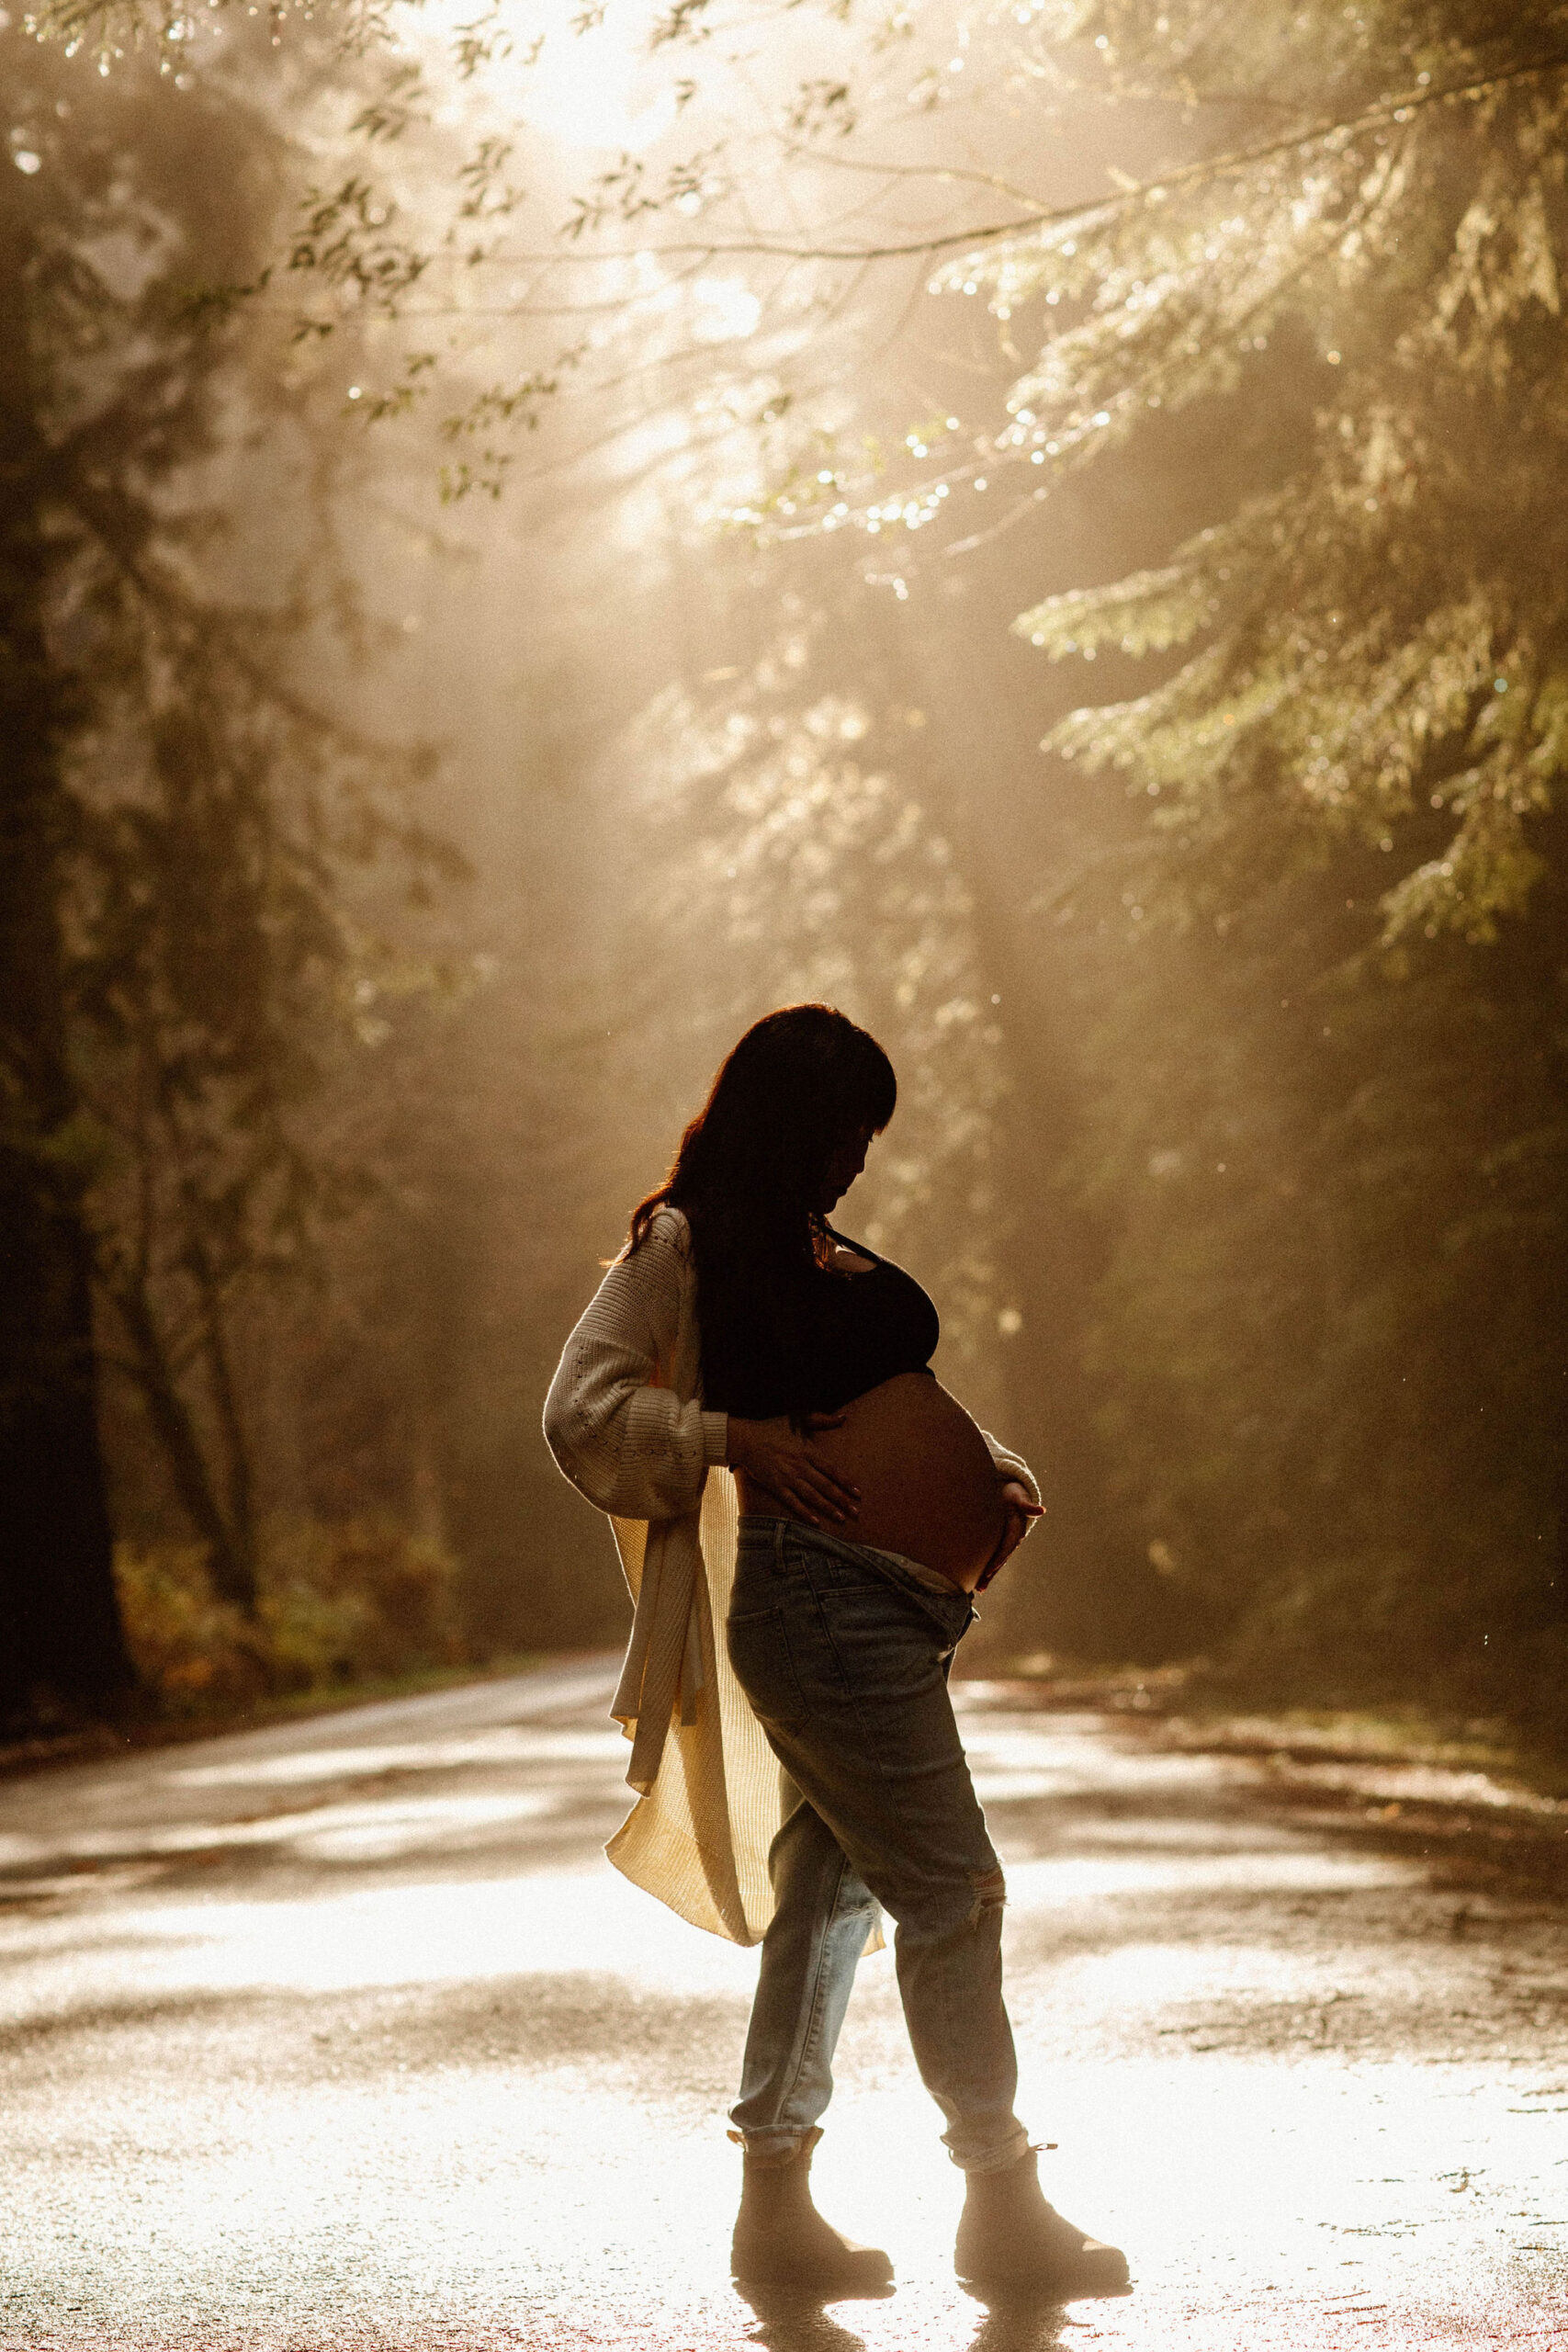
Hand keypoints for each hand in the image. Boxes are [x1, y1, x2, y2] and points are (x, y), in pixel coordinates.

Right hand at [725, 1412, 859, 1527]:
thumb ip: (821, 1418)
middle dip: (842, 1500)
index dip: (845, 1481)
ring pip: (812, 1496)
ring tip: (841, 1518)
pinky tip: (815, 1522)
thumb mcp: (798, 1418)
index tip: (858, 1492)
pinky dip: (804, 1513)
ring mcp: (787, 1477)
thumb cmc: (772, 1428)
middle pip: (825, 1486)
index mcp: (807, 1451)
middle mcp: (800, 1466)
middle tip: (856, 1512)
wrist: (746, 1440)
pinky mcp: (775, 1486)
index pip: (831, 1469)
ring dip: (827, 1508)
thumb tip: (843, 1417)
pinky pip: (793, 1502)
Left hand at [976, 1479, 1043, 1590]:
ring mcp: (1004, 1543)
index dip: (999, 1558)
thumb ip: (1027, 1505)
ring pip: (995, 1561)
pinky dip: (985, 1569)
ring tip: (979, 1589)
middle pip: (1000, 1559)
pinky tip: (978, 1581)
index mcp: (1016, 1531)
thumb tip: (1041, 1510)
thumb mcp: (1019, 1497)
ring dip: (987, 1575)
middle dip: (991, 1572)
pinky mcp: (997, 1543)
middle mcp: (1011, 1540)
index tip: (990, 1569)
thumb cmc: (1013, 1494)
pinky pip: (991, 1557)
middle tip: (981, 1586)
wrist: (1011, 1493)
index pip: (1007, 1547)